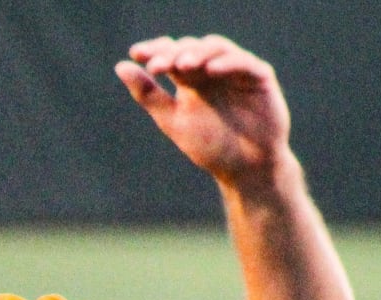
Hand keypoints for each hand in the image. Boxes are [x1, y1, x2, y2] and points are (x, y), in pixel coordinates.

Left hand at [115, 35, 291, 184]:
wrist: (245, 170)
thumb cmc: (210, 146)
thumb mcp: (173, 120)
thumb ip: (148, 94)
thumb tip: (120, 66)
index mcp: (190, 78)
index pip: (170, 55)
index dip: (154, 50)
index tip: (136, 54)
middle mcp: (212, 70)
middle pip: (191, 48)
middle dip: (173, 54)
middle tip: (157, 64)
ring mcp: (236, 71)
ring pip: (216, 48)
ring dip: (198, 53)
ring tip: (181, 65)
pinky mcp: (259, 77)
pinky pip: (245, 63)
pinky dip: (228, 62)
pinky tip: (211, 70)